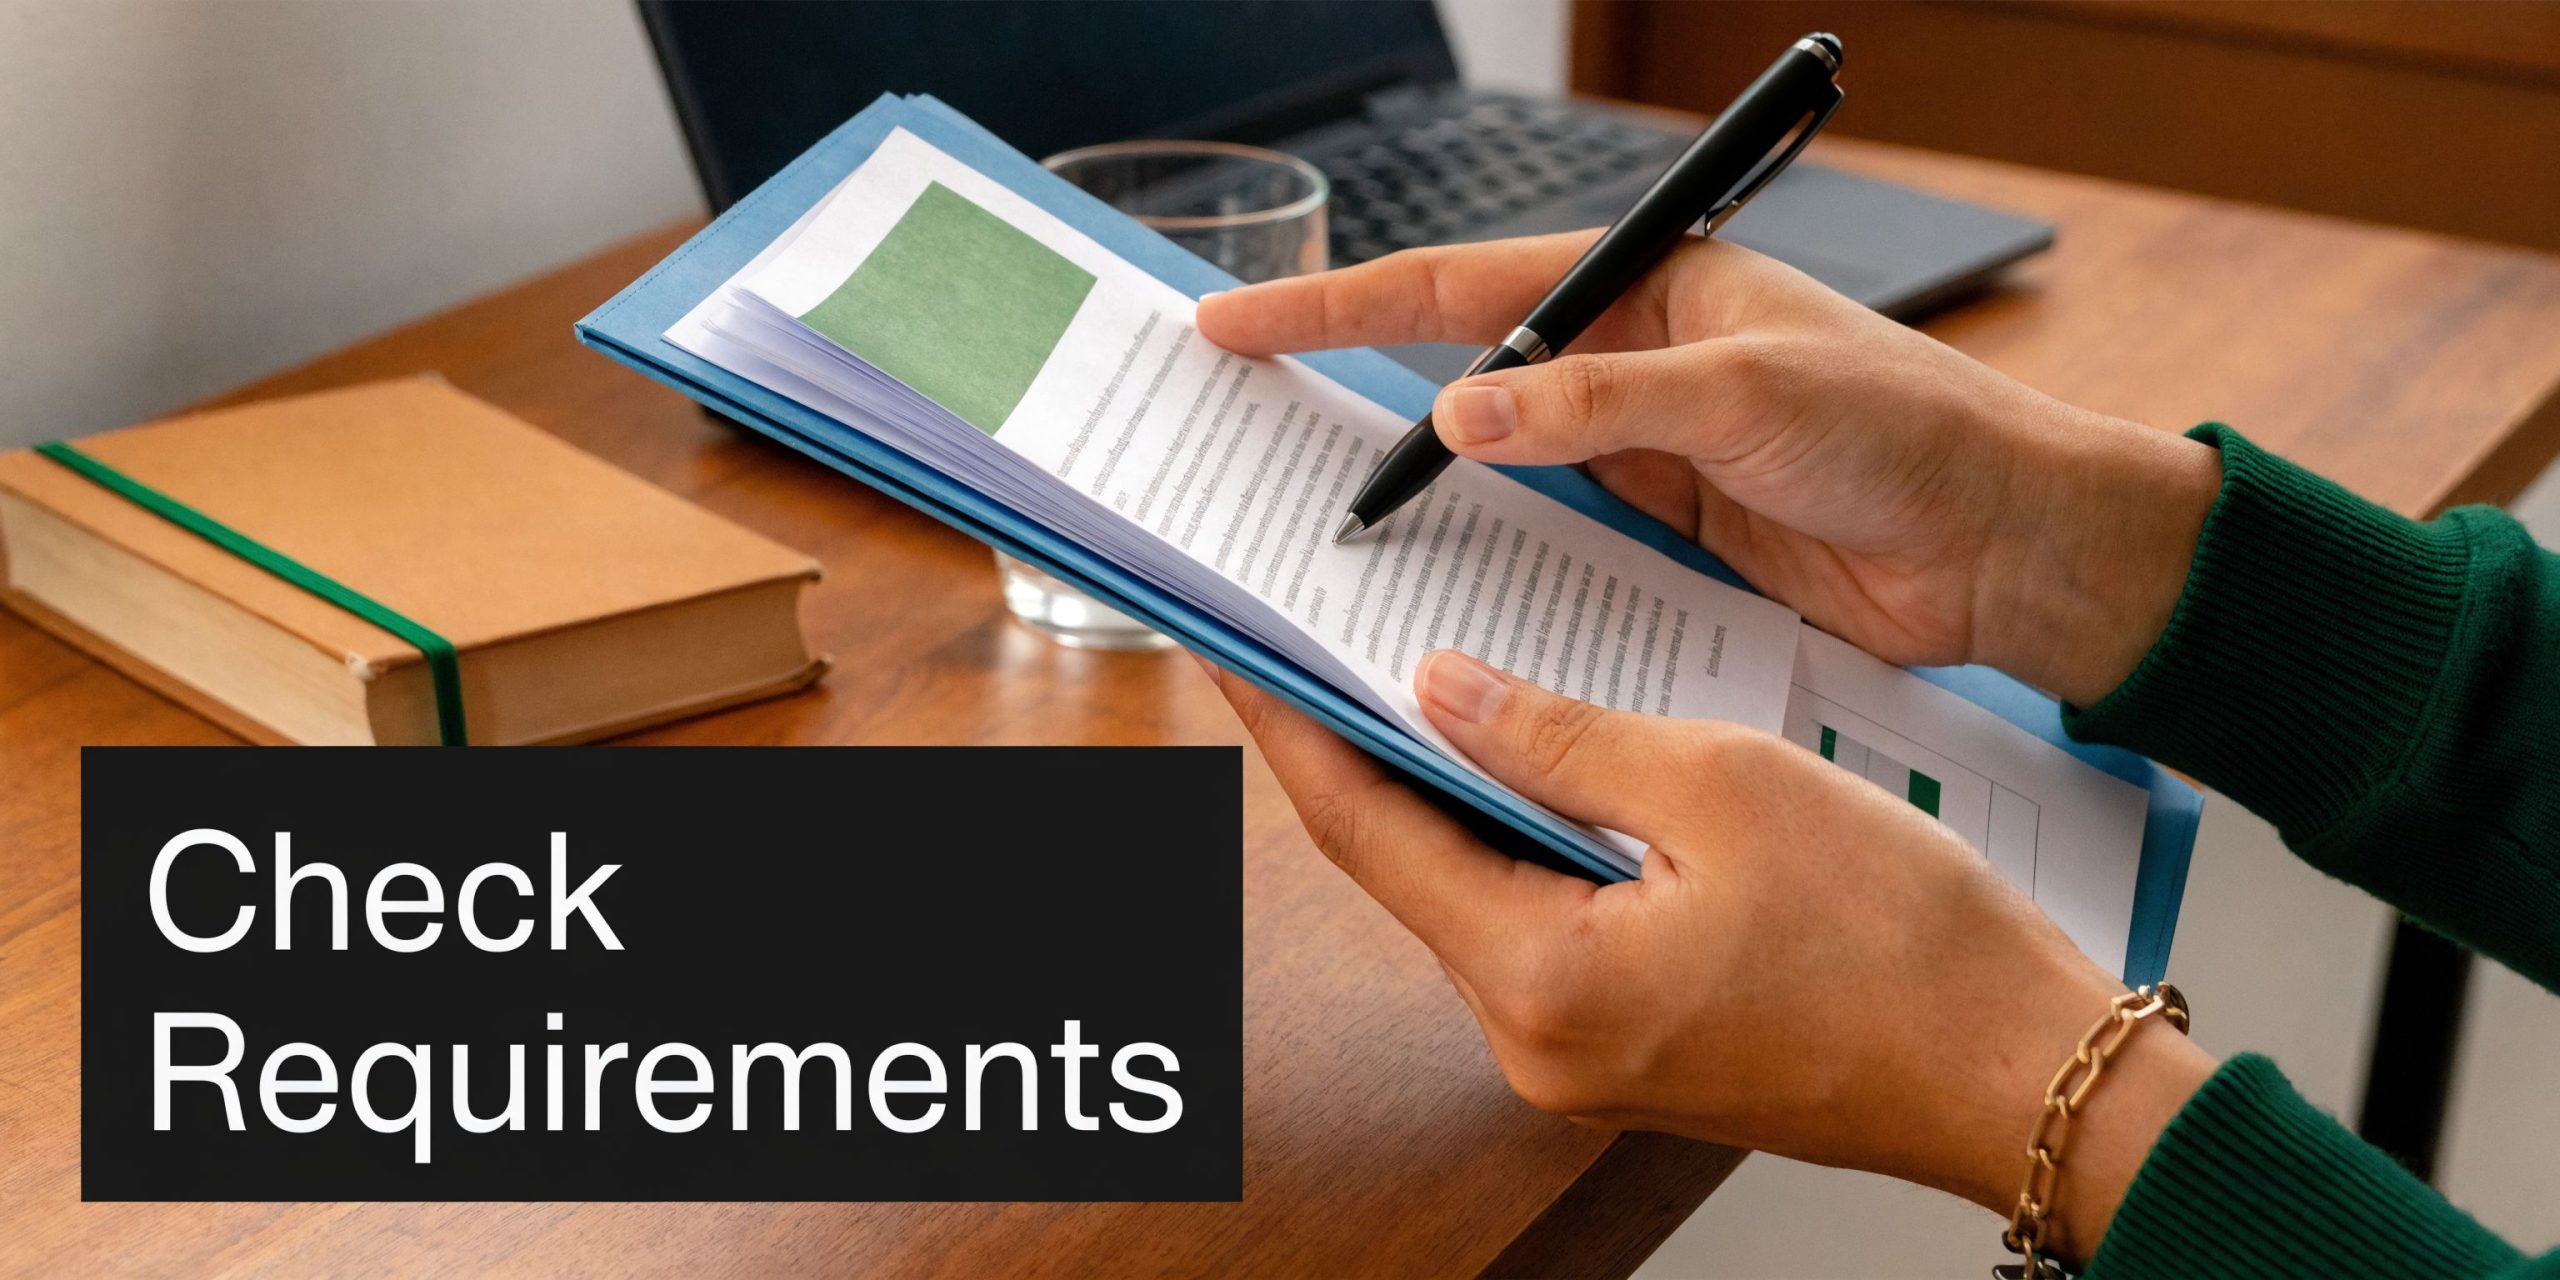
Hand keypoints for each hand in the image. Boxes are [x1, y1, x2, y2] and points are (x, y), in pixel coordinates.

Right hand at [1198, 235, 2223, 706]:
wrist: (2008, 548)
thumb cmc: (1910, 434)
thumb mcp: (1747, 396)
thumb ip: (1597, 405)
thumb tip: (1460, 410)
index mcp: (1649, 290)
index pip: (1464, 289)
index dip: (1342, 307)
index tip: (1240, 325)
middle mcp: (1633, 364)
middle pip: (1462, 374)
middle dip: (1355, 397)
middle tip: (1249, 430)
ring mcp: (1644, 455)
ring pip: (1497, 469)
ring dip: (1419, 496)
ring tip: (1318, 524)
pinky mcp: (1666, 536)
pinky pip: (1551, 542)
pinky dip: (1492, 564)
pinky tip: (1439, 593)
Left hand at [1200, 649, 2215, 1263]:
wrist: (2027, 1073)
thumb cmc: (1907, 945)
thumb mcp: (1722, 788)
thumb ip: (1559, 737)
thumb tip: (1441, 689)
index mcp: (1539, 981)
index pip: (1363, 830)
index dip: (1291, 725)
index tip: (1236, 646)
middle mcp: (1534, 1040)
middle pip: (1409, 866)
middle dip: (1364, 747)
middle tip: (1321, 636)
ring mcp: (1580, 1056)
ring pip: (1476, 892)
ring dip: (1452, 790)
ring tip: (1420, 674)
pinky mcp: (1631, 1047)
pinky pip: (1541, 923)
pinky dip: (1524, 840)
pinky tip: (1535, 764)